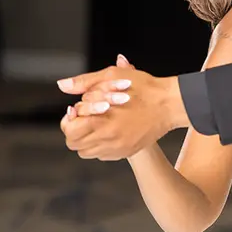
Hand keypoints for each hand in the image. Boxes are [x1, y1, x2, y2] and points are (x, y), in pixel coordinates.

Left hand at [58, 54, 188, 159]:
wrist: (170, 104)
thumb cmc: (143, 87)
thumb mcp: (112, 76)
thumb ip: (84, 82)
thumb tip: (61, 85)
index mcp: (101, 121)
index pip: (69, 129)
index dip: (70, 118)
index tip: (77, 109)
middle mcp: (108, 139)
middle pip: (74, 144)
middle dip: (75, 130)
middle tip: (85, 117)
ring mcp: (118, 149)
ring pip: (86, 152)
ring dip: (86, 138)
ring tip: (97, 123)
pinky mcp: (127, 152)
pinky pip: (102, 155)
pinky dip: (100, 144)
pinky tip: (109, 130)